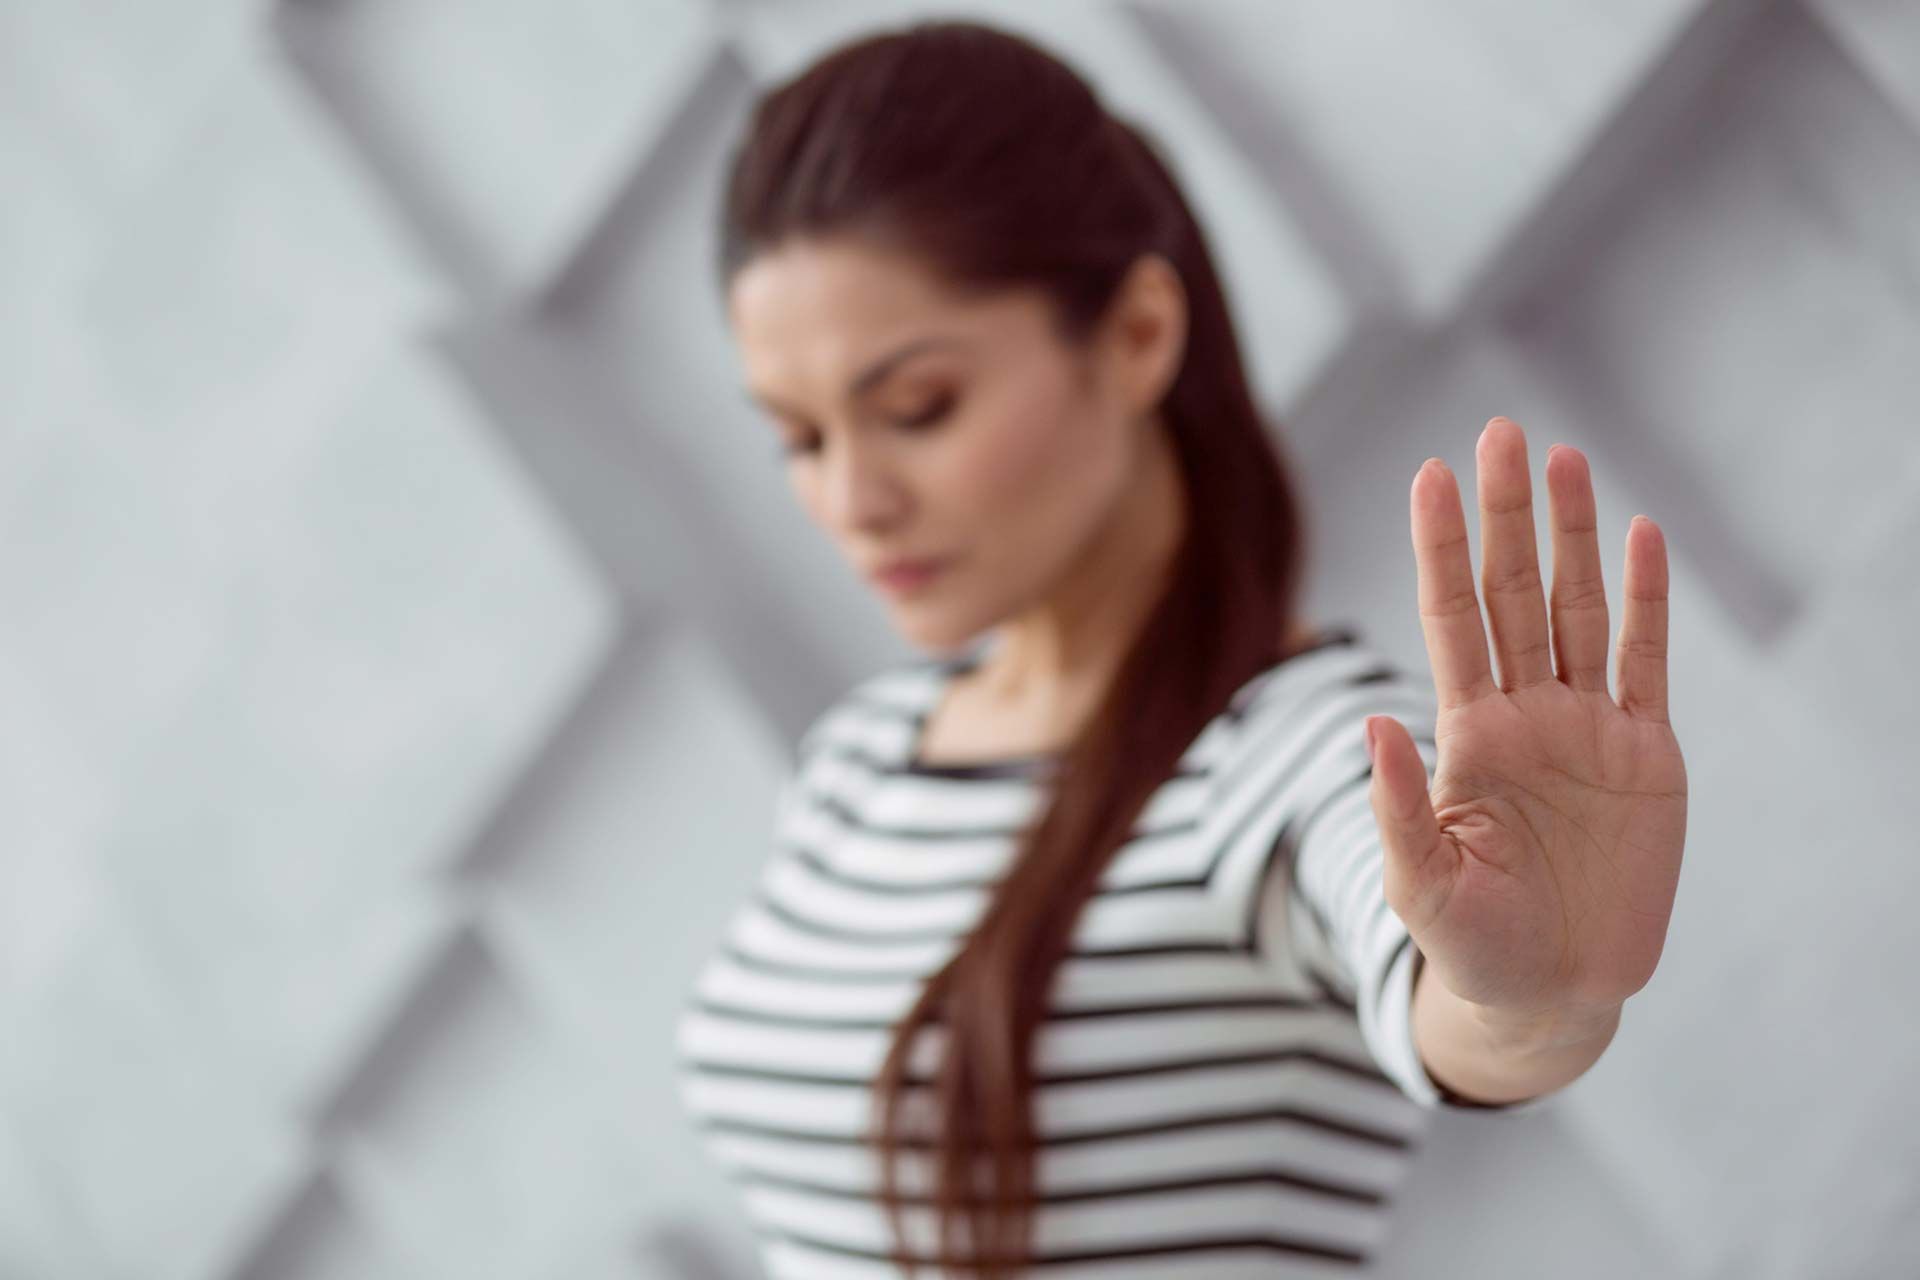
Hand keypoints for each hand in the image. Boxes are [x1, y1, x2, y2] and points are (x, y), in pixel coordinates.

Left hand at [1366, 417, 1687, 1028]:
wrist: (1552, 994)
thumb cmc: (1474, 946)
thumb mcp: (1423, 886)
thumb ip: (1396, 809)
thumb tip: (1363, 724)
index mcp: (1467, 733)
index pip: (1451, 618)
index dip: (1440, 548)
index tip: (1429, 475)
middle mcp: (1524, 713)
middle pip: (1513, 592)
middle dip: (1506, 515)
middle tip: (1501, 432)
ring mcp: (1586, 727)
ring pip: (1578, 609)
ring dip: (1573, 534)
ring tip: (1563, 458)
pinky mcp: (1646, 754)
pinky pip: (1646, 661)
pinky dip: (1645, 600)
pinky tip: (1640, 535)